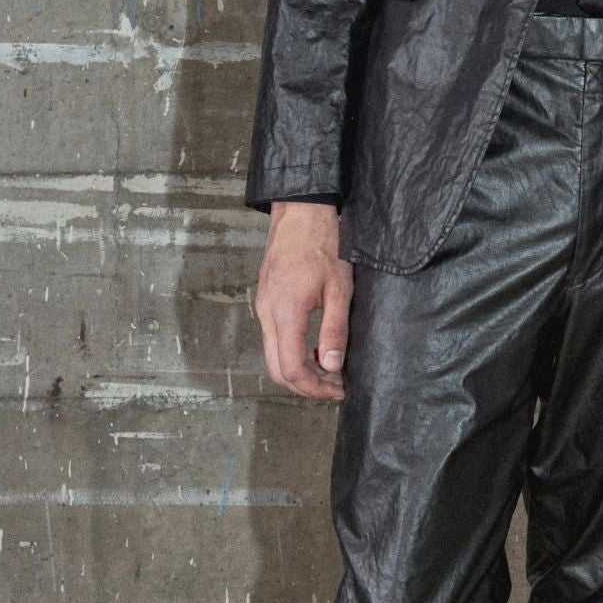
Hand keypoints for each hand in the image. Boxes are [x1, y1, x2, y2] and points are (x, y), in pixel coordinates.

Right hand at [253, 202, 353, 398]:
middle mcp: (267, 314)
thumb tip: (331, 366)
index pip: (291, 368)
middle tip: (334, 385)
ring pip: (273, 356)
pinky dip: (292, 352)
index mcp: (286, 312)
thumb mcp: (339, 289)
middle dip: (305, 386)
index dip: (314, 388)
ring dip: (299, 370)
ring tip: (328, 367)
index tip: (337, 389)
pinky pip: (274, 339)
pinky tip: (315, 346)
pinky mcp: (265, 302)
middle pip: (277, 369)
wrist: (300, 214)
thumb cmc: (323, 245)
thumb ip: (334, 330)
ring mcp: (263, 308)